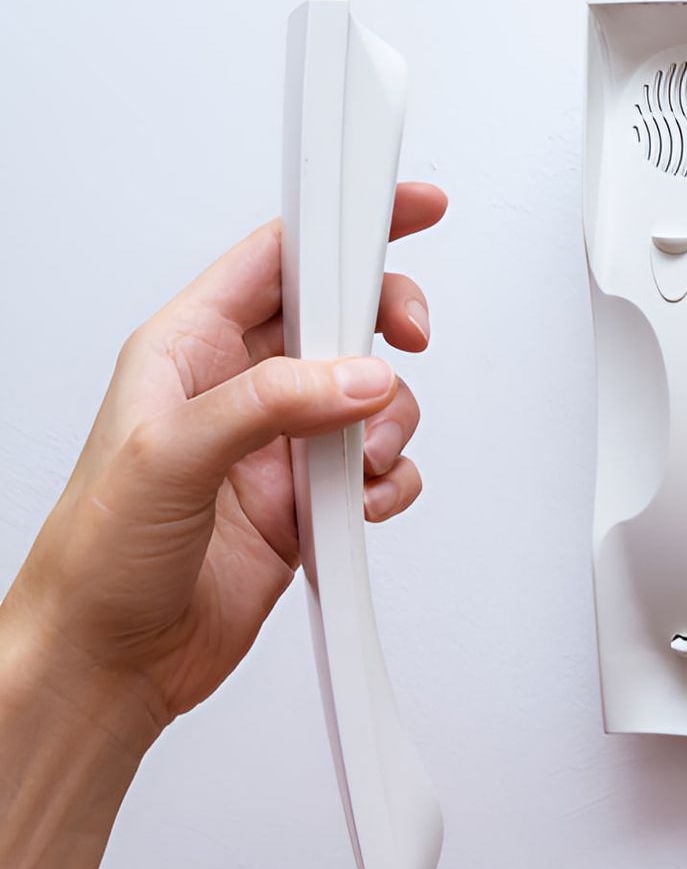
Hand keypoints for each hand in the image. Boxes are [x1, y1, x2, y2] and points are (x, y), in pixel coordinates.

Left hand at [0, 183, 446, 746]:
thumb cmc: (97, 558)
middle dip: (386, 330)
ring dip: (388, 427)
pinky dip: (390, 487)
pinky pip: (382, 473)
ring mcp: (278, 446)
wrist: (110, 660)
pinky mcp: (308, 503)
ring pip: (374, 400)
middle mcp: (238, 389)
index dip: (346, 226)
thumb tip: (359, 376)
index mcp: (188, 349)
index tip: (405, 208)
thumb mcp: (169, 456)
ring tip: (357, 466)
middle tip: (408, 341)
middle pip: (344, 321)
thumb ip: (272, 403)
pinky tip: (356, 510)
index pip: (279, 257)